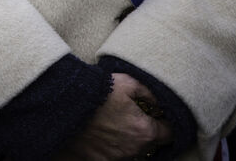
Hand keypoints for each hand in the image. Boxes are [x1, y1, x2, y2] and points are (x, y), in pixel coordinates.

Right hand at [55, 73, 172, 160]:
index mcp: (145, 131)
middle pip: (151, 145)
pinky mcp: (100, 160)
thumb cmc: (98, 92)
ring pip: (134, 152)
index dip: (164, 123)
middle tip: (134, 118)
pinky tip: (104, 135)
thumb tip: (158, 104)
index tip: (156, 116)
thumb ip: (149, 94)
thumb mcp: (127, 83)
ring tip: (116, 126)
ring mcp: (117, 157)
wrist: (66, 103)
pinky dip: (113, 147)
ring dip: (130, 142)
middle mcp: (135, 148)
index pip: (168, 134)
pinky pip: (115, 156)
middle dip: (147, 133)